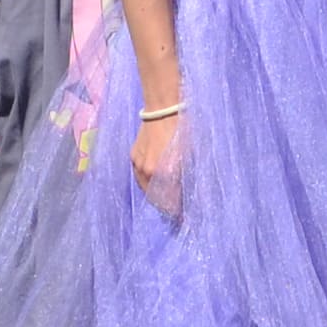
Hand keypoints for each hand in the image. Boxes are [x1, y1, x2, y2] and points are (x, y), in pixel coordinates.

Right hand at [131, 105, 185, 220]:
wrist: (164, 108)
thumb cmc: (184, 128)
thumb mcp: (193, 154)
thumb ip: (189, 176)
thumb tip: (192, 193)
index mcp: (166, 173)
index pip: (169, 202)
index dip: (176, 211)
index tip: (182, 217)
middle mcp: (149, 172)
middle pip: (156, 199)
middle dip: (165, 206)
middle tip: (174, 211)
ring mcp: (139, 165)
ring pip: (146, 189)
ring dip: (155, 196)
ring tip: (165, 200)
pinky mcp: (133, 157)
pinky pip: (140, 177)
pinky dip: (148, 183)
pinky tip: (155, 184)